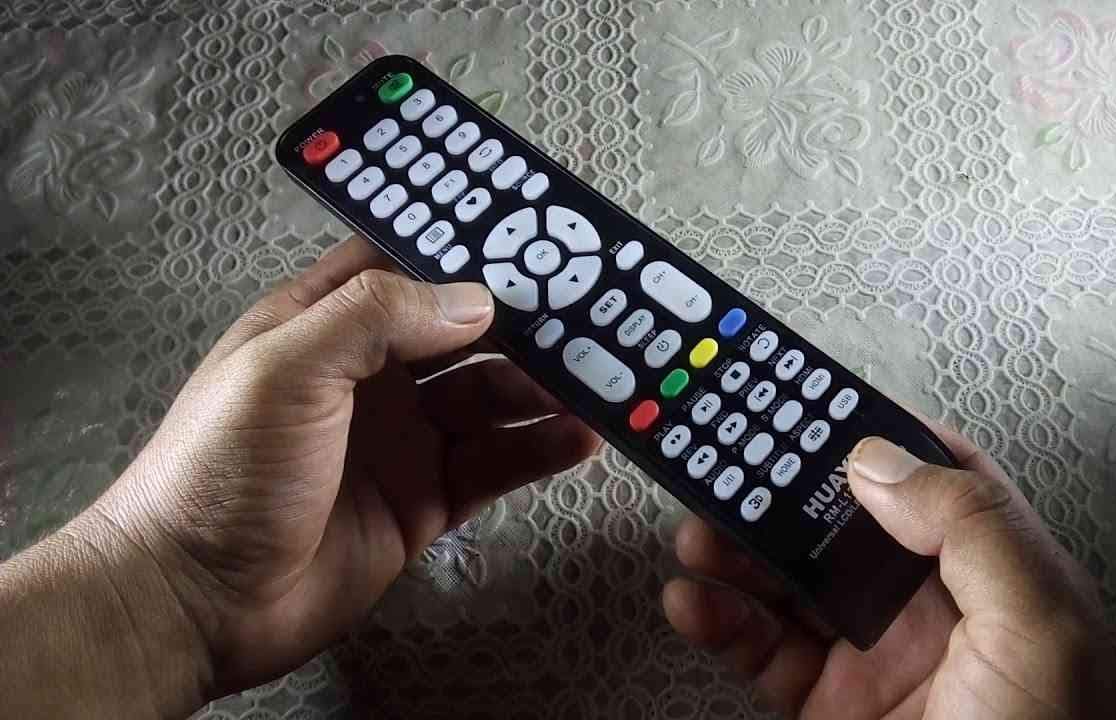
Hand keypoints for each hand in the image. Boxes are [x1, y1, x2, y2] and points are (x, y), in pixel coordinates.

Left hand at [2, 237, 597, 712]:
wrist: (196, 601)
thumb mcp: (286, 369)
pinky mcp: (425, 501)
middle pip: (465, 333)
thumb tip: (474, 298)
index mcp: (326, 323)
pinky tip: (579, 439)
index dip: (467, 250)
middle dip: (526, 323)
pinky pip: (495, 464)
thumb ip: (375, 317)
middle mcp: (371, 376)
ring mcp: (402, 440)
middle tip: (593, 314)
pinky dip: (539, 450)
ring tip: (602, 380)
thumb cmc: (218, 471)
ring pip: (492, 399)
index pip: (407, 264)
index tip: (536, 239)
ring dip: (545, 388)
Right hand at [662, 422, 1115, 718]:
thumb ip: (972, 529)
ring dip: (737, 547)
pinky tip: (695, 601)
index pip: (936, 476)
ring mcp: (875, 656)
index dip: (876, 432)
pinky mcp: (826, 704)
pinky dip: (719, 619)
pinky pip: (759, 648)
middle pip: (846, 520)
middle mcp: (934, 608)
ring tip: (699, 530)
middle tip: (729, 458)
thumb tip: (879, 459)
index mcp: (998, 575)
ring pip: (791, 578)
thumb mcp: (1039, 632)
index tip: (813, 398)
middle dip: (784, 486)